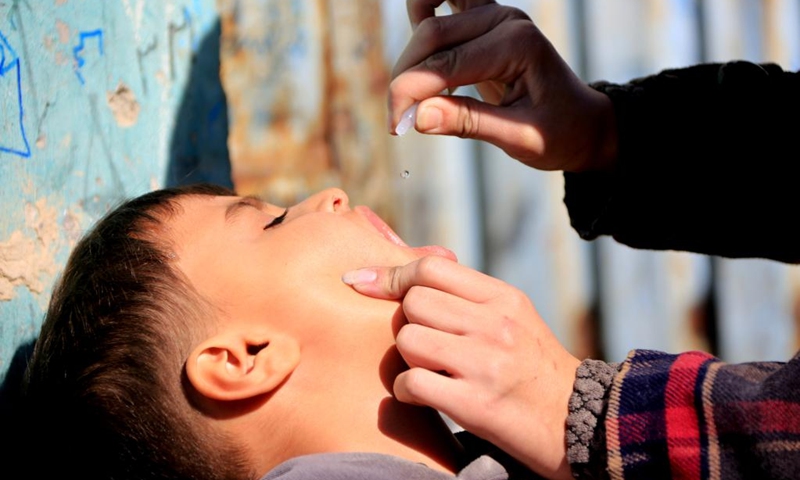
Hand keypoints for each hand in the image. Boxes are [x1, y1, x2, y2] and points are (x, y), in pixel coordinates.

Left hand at [343, 256, 580, 479]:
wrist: (577, 423)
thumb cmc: (533, 368)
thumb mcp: (513, 318)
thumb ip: (468, 295)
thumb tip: (409, 271)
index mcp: (503, 298)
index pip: (431, 268)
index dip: (391, 275)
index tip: (363, 283)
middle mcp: (495, 324)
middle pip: (413, 303)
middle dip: (409, 324)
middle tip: (428, 346)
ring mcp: (485, 363)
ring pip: (408, 339)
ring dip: (407, 358)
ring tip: (431, 371)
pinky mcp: (475, 403)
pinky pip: (411, 382)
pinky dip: (406, 391)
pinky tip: (422, 396)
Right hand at [390, 0, 617, 172]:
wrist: (582, 125)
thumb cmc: (558, 133)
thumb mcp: (518, 138)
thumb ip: (468, 123)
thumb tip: (416, 118)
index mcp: (518, 44)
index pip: (446, 63)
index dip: (410, 93)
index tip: (395, 126)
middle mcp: (505, 21)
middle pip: (432, 35)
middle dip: (405, 78)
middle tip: (398, 122)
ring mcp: (494, 18)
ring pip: (431, 24)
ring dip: (411, 59)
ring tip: (409, 99)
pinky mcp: (485, 26)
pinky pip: (442, 12)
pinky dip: (422, 33)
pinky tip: (420, 72)